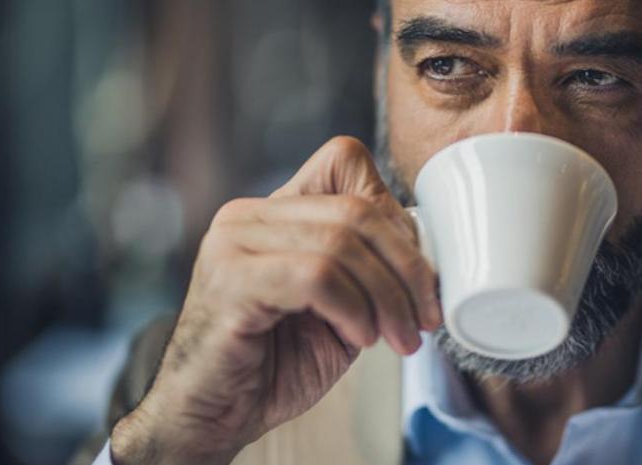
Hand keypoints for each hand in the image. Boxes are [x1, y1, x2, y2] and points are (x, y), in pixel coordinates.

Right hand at [109, 136, 441, 464]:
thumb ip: (370, 269)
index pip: (344, 160)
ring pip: (341, 243)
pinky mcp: (230, 281)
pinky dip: (354, 309)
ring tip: (397, 338)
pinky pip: (316, 277)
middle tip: (425, 318)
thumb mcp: (341, 308)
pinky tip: (360, 337)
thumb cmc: (275, 365)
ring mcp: (233, 244)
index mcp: (274, 212)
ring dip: (387, 298)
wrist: (215, 416)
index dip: (394, 215)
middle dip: (407, 268)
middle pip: (356, 209)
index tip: (417, 277)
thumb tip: (426, 250)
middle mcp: (248, 216)